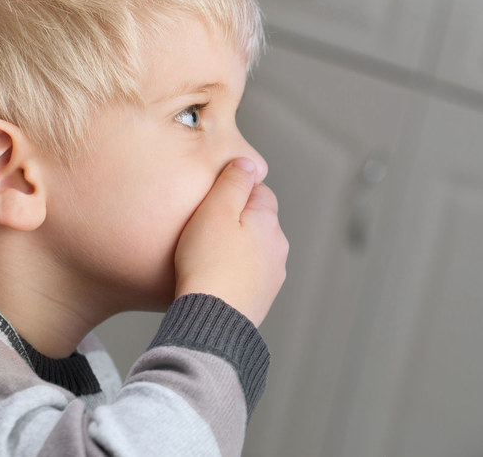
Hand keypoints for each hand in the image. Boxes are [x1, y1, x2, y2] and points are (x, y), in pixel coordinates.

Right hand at [173, 158, 287, 325]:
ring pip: (254, 250)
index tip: (212, 202)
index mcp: (268, 221)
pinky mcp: (262, 298)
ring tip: (206, 258)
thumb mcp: (215, 210)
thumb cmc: (208, 264)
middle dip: (235, 222)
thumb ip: (233, 182)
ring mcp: (273, 275)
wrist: (212, 320)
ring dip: (236, 249)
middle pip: (257, 221)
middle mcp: (278, 247)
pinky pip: (248, 276)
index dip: (234, 192)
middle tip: (204, 230)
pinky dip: (235, 273)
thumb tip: (248, 163)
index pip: (259, 191)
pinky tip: (214, 280)